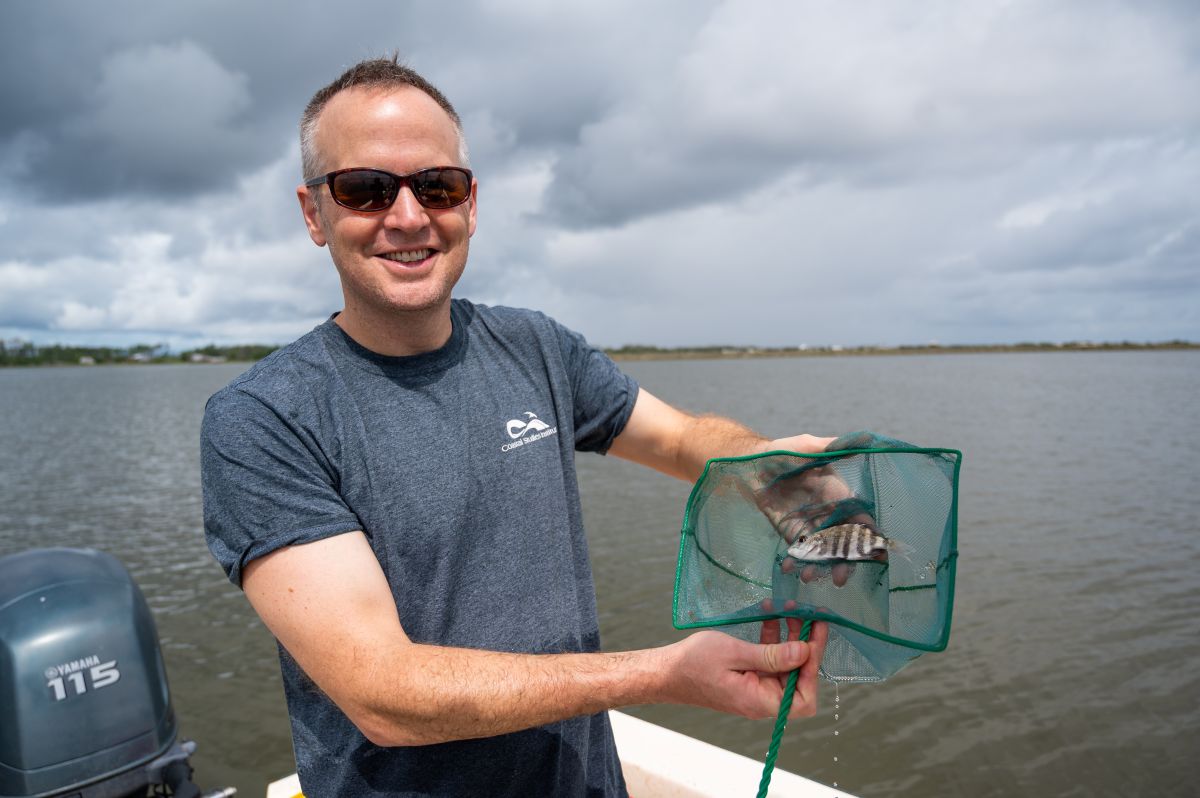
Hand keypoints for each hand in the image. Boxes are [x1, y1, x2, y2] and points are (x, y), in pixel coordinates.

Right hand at [662, 620, 827, 719]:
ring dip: (789, 638)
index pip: (803, 697)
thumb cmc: (693, 664)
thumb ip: (772, 656)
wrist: (665, 672)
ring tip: (790, 610)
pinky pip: (768, 660)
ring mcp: (755, 688)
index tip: (813, 637)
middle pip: (797, 678)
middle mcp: (761, 699)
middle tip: (810, 615)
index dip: (813, 669)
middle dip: (805, 645)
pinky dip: (772, 640)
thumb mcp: (734, 653)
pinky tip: (770, 617)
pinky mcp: (748, 677)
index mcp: (759, 700)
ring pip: (784, 666)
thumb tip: (805, 653)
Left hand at [753, 434, 876, 586]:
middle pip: (843, 543)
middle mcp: (827, 513)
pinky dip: (796, 561)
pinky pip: (798, 549)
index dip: (870, 537)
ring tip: (809, 577)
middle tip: (840, 578)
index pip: (860, 519)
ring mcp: (809, 524)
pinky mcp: (790, 531)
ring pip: (821, 551)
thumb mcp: (807, 446)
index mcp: (838, 494)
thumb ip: (832, 447)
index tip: (877, 554)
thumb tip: (865, 437)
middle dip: (844, 561)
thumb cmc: (783, 451)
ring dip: (819, 567)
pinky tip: (790, 570)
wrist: (751, 462)